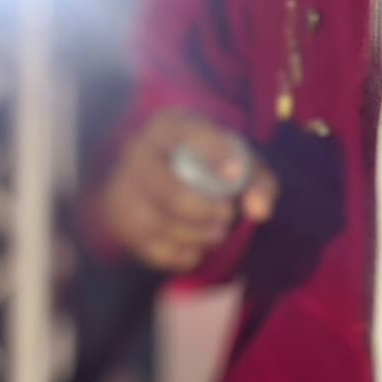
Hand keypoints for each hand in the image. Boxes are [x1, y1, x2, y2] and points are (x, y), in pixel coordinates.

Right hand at [97, 111, 277, 275]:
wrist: (161, 175)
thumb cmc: (208, 164)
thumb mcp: (236, 161)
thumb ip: (257, 181)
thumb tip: (259, 211)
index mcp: (169, 127)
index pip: (188, 136)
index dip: (213, 155)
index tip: (234, 176)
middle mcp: (139, 153)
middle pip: (170, 194)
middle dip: (205, 211)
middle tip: (227, 216)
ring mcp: (125, 189)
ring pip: (160, 225)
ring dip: (197, 236)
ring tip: (216, 233)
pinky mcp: (122, 223)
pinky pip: (153, 249)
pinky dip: (182, 254)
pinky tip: (196, 247)